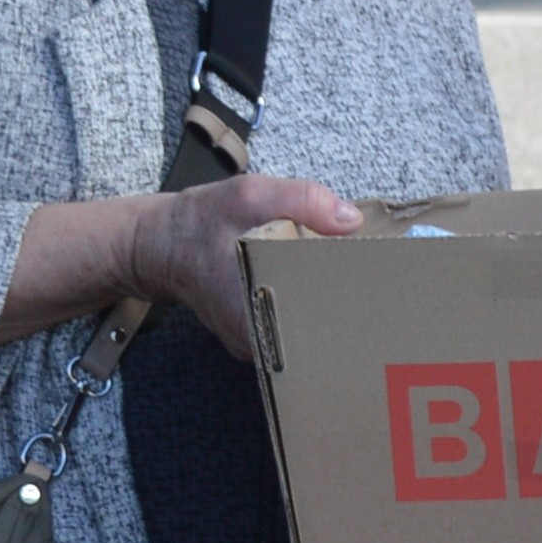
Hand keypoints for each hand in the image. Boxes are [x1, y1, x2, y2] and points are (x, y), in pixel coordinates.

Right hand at [0, 170, 367, 354]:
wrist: (158, 244)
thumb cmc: (199, 221)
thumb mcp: (248, 195)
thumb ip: (300, 201)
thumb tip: (350, 221)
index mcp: (254, 318)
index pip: (316, 334)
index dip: (349, 320)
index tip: (378, 302)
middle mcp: (256, 346)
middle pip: (316, 340)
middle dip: (349, 318)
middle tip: (383, 294)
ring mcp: (256, 347)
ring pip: (305, 337)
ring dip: (330, 313)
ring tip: (364, 291)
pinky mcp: (257, 338)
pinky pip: (292, 329)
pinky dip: (310, 308)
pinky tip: (329, 288)